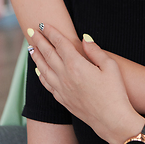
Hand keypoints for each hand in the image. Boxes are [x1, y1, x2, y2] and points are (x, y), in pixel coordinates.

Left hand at [28, 24, 144, 143]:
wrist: (112, 120)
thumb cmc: (114, 92)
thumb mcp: (110, 66)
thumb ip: (95, 51)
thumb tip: (85, 38)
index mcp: (77, 65)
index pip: (60, 44)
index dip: (51, 32)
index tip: (44, 24)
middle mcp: (65, 76)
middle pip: (48, 54)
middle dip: (39, 41)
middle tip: (31, 31)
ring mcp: (62, 89)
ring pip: (43, 69)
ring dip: (36, 56)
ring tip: (30, 48)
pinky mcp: (62, 100)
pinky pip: (46, 84)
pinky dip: (40, 74)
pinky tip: (38, 70)